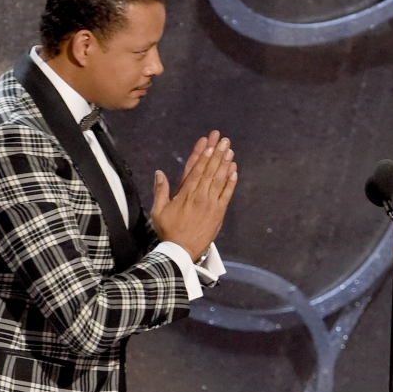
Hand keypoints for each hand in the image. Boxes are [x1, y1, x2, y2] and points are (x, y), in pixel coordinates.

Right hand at [151, 134, 237, 259]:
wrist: (182, 251)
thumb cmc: (169, 231)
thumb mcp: (158, 211)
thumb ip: (160, 190)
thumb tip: (159, 173)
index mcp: (184, 194)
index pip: (195, 170)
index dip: (203, 156)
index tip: (209, 144)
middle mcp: (199, 196)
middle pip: (209, 171)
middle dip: (217, 154)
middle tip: (223, 140)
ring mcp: (211, 204)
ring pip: (219, 179)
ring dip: (225, 164)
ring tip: (230, 150)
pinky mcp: (219, 212)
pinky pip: (227, 194)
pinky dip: (231, 182)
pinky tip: (234, 171)